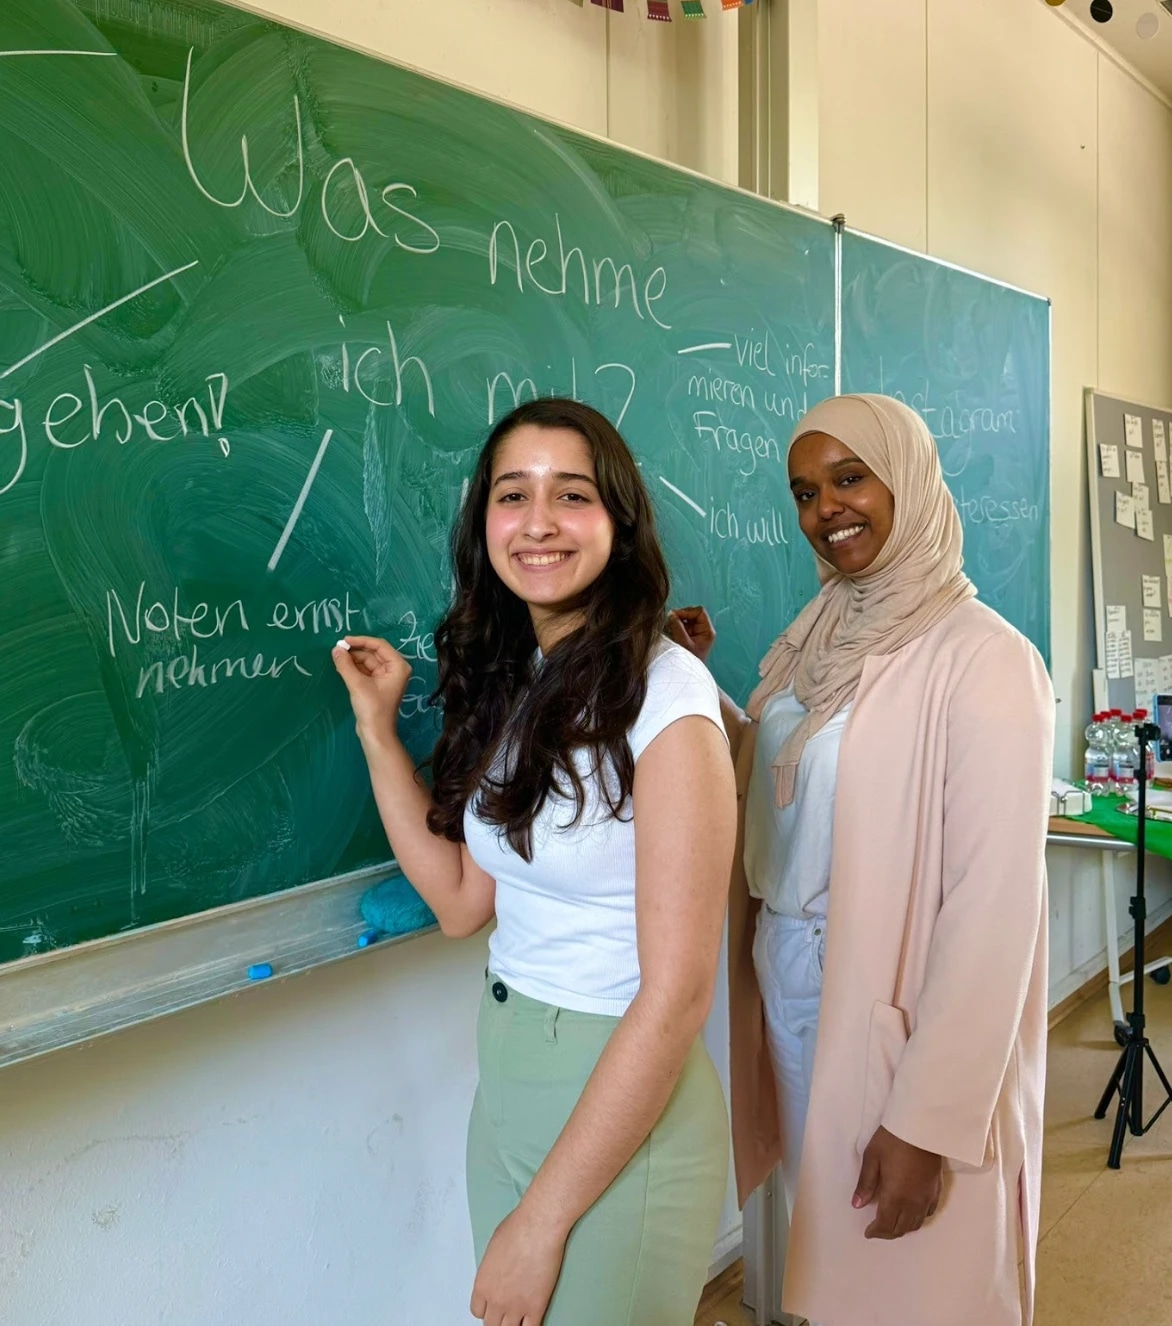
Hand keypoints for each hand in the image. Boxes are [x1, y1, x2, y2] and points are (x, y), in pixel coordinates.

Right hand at [331, 635, 412, 744]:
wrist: (375, 733)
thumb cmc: (372, 708)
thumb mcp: (357, 684)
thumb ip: (345, 665)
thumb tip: (335, 649)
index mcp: (398, 666)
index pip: (379, 646)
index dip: (361, 641)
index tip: (344, 641)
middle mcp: (394, 669)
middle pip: (373, 653)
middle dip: (355, 651)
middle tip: (337, 650)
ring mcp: (385, 678)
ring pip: (367, 662)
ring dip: (353, 660)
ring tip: (336, 658)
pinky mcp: (376, 685)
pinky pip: (365, 671)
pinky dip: (354, 668)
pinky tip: (341, 666)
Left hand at [470, 1204, 566, 1325]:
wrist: (538, 1227)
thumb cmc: (516, 1229)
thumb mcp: (493, 1249)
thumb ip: (491, 1270)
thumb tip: (497, 1274)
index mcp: (482, 1284)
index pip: (477, 1310)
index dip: (486, 1308)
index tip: (492, 1305)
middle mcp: (496, 1300)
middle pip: (491, 1324)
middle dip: (498, 1318)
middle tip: (505, 1312)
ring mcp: (516, 1306)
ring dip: (512, 1324)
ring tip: (518, 1317)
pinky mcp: (536, 1306)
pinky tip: (531, 1320)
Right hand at [666, 606, 715, 663]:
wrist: (687, 675)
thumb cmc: (688, 661)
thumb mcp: (683, 643)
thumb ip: (677, 627)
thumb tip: (671, 614)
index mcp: (707, 631)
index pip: (699, 612)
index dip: (687, 611)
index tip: (675, 615)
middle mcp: (703, 630)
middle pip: (692, 614)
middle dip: (680, 616)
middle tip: (669, 621)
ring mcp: (696, 633)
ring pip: (686, 619)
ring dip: (676, 621)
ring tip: (668, 628)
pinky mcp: (689, 636)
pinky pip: (682, 626)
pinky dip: (675, 627)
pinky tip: (669, 632)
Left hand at [852, 1126, 942, 1239]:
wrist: (922, 1127)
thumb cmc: (893, 1139)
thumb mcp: (872, 1157)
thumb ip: (866, 1183)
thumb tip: (857, 1205)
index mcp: (895, 1196)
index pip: (886, 1224)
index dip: (876, 1232)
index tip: (868, 1232)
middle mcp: (913, 1202)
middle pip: (902, 1228)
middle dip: (888, 1232)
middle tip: (877, 1229)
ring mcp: (927, 1197)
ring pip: (916, 1223)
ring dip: (903, 1227)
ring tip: (892, 1222)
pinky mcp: (936, 1189)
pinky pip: (928, 1212)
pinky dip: (918, 1218)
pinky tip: (912, 1212)